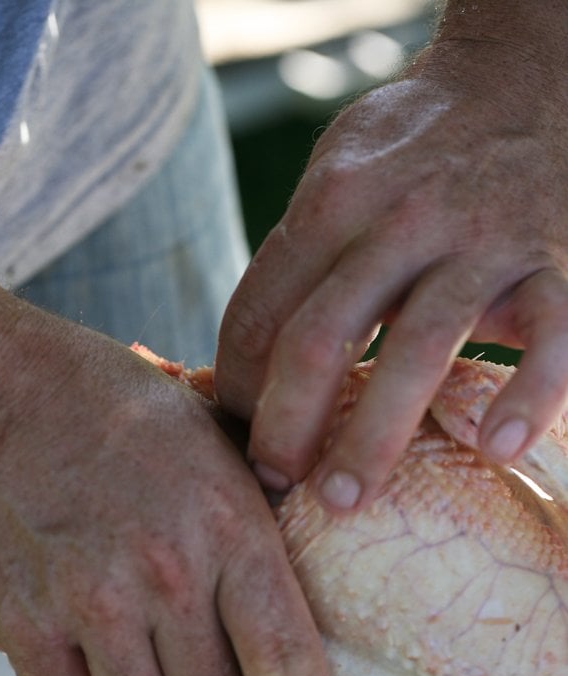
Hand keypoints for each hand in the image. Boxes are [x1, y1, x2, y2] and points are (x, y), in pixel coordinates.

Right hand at [0, 259, 333, 675]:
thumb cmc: (102, 404)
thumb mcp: (205, 435)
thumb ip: (253, 510)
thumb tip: (295, 582)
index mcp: (227, 522)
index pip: (284, 656)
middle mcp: (163, 574)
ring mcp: (87, 603)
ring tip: (140, 649)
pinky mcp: (19, 623)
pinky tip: (81, 635)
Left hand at [215, 24, 567, 511]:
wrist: (523, 80)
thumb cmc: (414, 149)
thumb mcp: (339, 174)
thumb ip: (297, 255)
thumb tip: (243, 359)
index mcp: (333, 201)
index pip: (261, 311)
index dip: (236, 385)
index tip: (234, 436)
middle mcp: (401, 219)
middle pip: (321, 337)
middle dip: (286, 425)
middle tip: (272, 485)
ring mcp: (481, 242)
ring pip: (420, 347)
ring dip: (374, 435)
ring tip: (341, 499)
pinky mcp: (552, 264)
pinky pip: (550, 337)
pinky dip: (529, 394)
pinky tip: (498, 448)